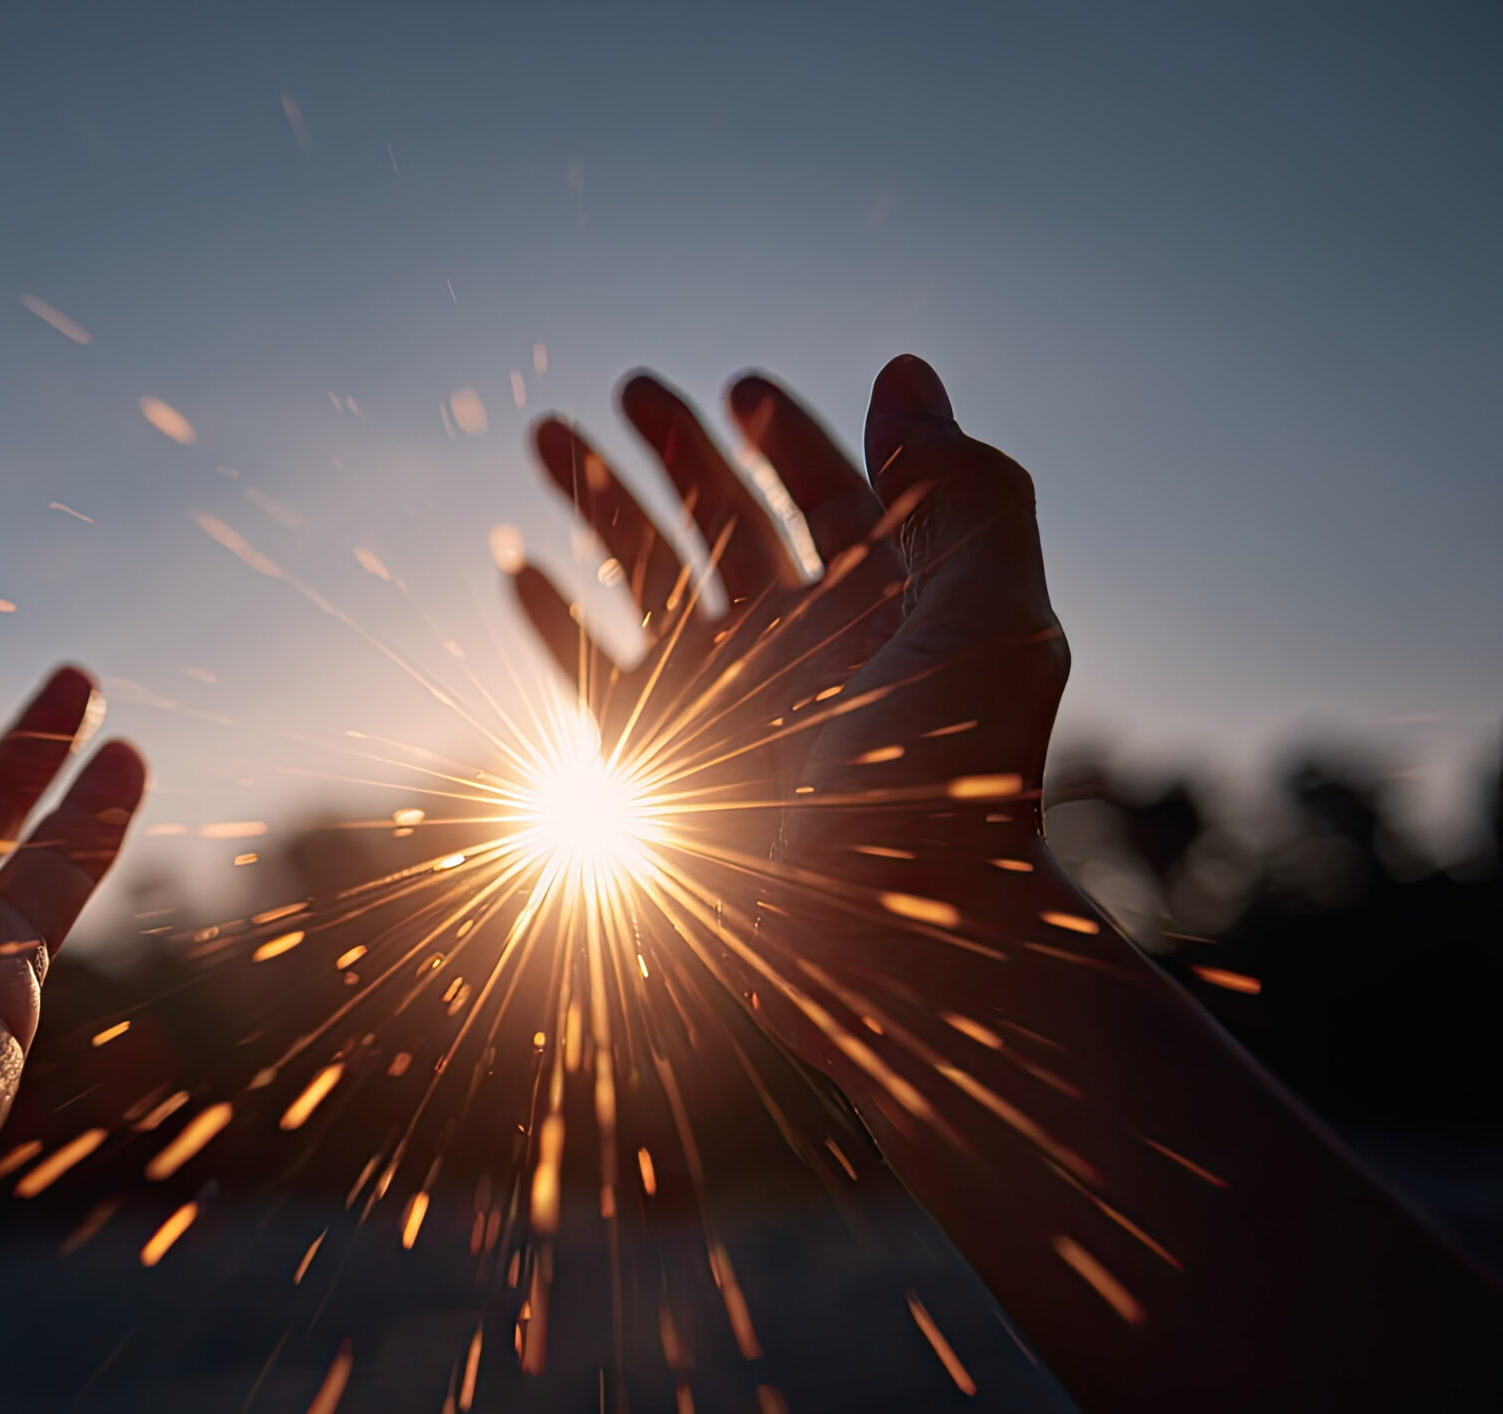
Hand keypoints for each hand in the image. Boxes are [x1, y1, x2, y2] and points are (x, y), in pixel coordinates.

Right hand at [510, 355, 1497, 1413]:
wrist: (894, 950)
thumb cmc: (957, 792)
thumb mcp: (991, 620)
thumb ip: (964, 490)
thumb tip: (903, 370)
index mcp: (886, 609)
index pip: (835, 493)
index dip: (791, 436)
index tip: (742, 387)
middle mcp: (801, 646)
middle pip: (730, 518)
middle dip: (682, 447)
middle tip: (632, 385)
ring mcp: (723, 702)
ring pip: (649, 573)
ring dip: (600, 499)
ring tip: (547, 430)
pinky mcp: (658, 761)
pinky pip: (589, 668)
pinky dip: (551, 616)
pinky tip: (515, 564)